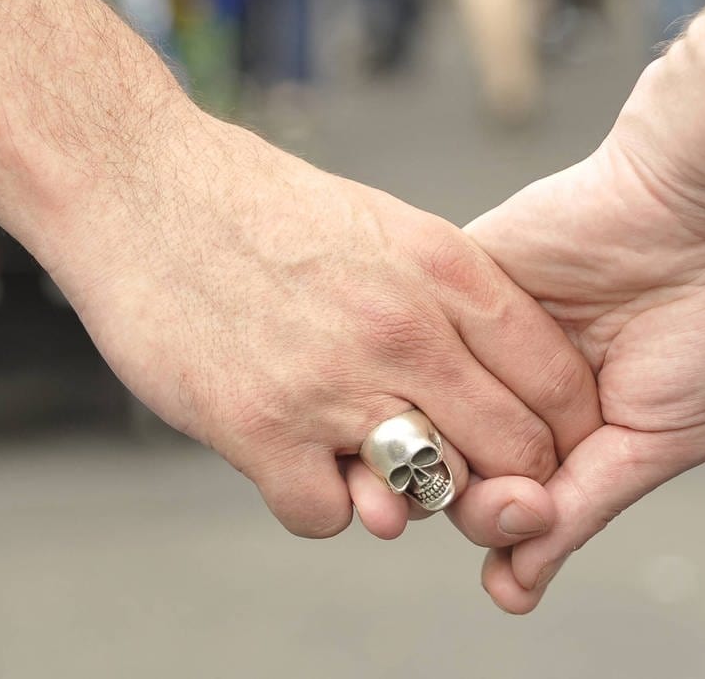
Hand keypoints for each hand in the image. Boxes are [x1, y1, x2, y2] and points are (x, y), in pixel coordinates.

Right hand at [39, 110, 600, 537]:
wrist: (140, 188)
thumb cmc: (261, 207)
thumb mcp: (385, 227)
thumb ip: (448, 300)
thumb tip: (499, 376)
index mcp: (445, 268)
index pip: (556, 376)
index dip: (564, 427)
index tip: (547, 445)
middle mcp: (403, 328)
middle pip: (513, 449)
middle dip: (506, 479)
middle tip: (469, 475)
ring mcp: (333, 383)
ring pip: (430, 493)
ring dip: (410, 494)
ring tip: (371, 459)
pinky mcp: (258, 429)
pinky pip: (330, 518)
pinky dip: (322, 504)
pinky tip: (299, 460)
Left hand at [456, 60, 704, 611]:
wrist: (700, 209)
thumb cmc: (703, 325)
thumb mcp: (659, 440)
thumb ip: (583, 509)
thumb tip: (512, 588)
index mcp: (567, 436)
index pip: (505, 503)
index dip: (503, 527)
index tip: (525, 526)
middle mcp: (514, 393)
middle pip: (454, 469)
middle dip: (471, 500)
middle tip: (506, 497)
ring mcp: (480, 341)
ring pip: (423, 411)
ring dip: (431, 448)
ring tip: (461, 461)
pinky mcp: (454, 283)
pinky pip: (417, 339)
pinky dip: (423, 373)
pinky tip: (434, 395)